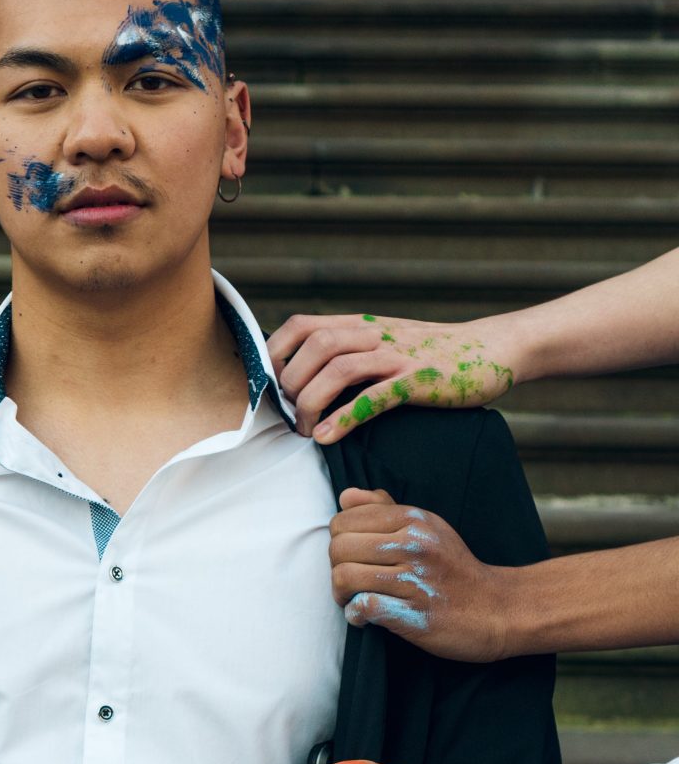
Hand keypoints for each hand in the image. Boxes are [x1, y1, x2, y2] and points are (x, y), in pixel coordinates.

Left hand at [268, 312, 516, 441]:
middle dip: (290, 384)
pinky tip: (327, 437)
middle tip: (289, 415)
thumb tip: (308, 376)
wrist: (492, 349)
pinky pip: (373, 398)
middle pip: (313, 346)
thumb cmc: (433, 355)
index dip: (276, 353)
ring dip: (311, 402)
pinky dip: (344, 418)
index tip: (271, 385)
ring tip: (304, 430)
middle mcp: (373, 334)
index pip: (301, 325)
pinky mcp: (418, 381)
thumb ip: (351, 352)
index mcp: (360, 325)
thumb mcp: (386, 343)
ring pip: (337, 369)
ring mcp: (396, 356)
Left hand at [329, 487, 509, 661]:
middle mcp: (413, 545)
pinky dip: (356, 615)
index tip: (353, 558)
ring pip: (345, 577)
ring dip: (341, 594)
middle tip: (350, 583)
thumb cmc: (455, 569)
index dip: (339, 541)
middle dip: (336, 568)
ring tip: (355, 600)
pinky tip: (366, 617)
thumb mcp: (427, 528)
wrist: (497, 609)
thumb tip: (345, 496)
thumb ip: (384, 509)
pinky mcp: (414, 614)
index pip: (344, 520)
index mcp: (413, 520)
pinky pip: (363, 607)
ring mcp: (414, 580)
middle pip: (339, 548)